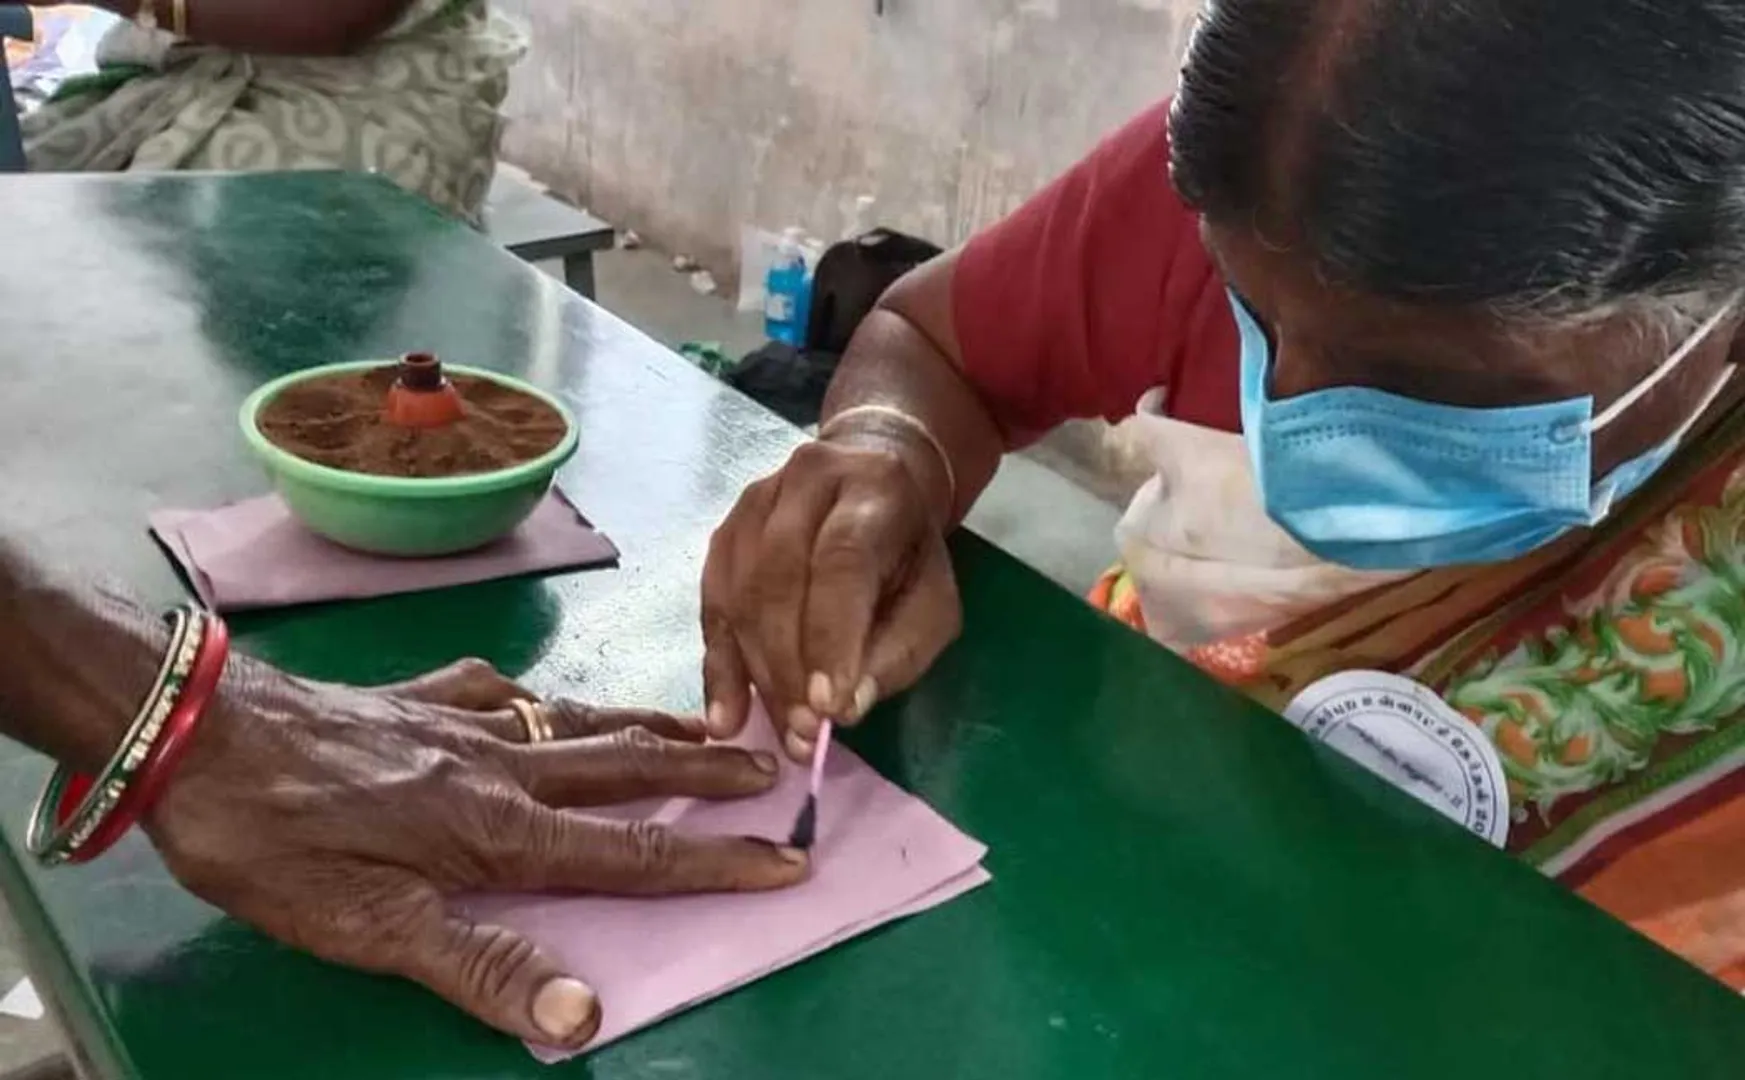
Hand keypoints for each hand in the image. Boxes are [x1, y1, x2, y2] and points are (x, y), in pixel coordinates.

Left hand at [144, 657, 806, 1048]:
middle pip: (625, 767)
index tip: (784, 858)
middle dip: (704, 770)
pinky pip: (501, 691)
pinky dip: (542, 698)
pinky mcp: (415, 696)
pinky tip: (534, 698)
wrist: (192, 730)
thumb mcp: (369, 928)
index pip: (631, 853)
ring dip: (648, 724)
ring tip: (700, 719)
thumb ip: (481, 967)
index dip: (712, 862)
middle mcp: (498, 765)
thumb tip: (586, 1010)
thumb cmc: (277, 841)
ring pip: (577, 720)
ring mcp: (458, 720)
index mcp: (499, 829)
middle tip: (772, 762)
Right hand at [701, 438, 960, 761]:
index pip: (840, 561)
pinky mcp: (724, 533)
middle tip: (805, 733)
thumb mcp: (934, 602)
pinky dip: (720, 666)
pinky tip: (726, 716)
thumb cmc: (910, 555)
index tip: (828, 707)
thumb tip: (843, 710)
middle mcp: (805, 480)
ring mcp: (754, 503)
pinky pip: (713, 607)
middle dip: (789, 668)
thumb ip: (899, 652)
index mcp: (872, 487)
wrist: (871, 482)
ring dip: (758, 675)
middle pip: (778, 580)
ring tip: (783, 733)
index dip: (830, 636)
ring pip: (739, 596)